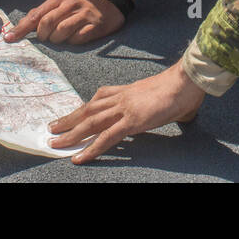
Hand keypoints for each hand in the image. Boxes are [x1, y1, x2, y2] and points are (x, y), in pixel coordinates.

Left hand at [5, 0, 125, 44]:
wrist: (111, 1)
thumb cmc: (81, 4)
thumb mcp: (62, 1)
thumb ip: (43, 11)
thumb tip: (22, 24)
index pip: (36, 15)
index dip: (21, 28)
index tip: (9, 39)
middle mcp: (71, 4)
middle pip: (46, 24)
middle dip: (43, 36)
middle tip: (47, 38)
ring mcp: (84, 15)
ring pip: (61, 33)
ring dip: (57, 40)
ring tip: (62, 37)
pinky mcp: (95, 26)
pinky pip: (77, 39)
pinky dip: (72, 42)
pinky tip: (75, 38)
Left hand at [48, 62, 205, 162]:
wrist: (187, 80)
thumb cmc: (183, 87)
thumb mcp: (163, 96)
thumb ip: (163, 105)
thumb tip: (180, 113)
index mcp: (128, 90)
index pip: (99, 98)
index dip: (83, 107)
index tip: (72, 113)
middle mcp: (121, 98)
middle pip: (88, 110)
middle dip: (69, 120)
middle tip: (52, 128)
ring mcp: (125, 109)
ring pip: (90, 123)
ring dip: (71, 134)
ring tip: (56, 142)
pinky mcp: (132, 121)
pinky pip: (106, 138)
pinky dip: (91, 149)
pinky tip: (79, 158)